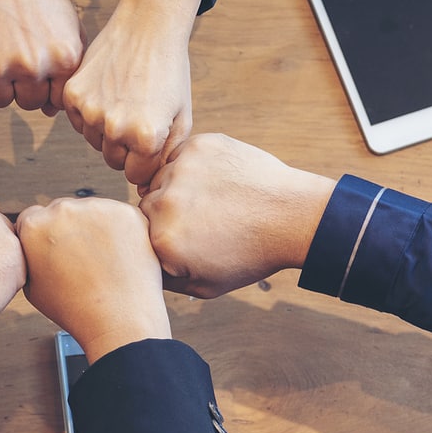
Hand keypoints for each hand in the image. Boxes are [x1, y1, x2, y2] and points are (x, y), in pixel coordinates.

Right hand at [0, 0, 84, 112]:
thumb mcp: (68, 25)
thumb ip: (70, 68)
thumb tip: (52, 111)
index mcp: (64, 58)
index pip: (57, 99)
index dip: (46, 85)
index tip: (38, 64)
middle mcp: (33, 65)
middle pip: (29, 103)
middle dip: (23, 85)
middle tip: (14, 54)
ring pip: (0, 100)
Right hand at [17, 196, 169, 361]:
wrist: (119, 321)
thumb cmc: (76, 309)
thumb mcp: (32, 286)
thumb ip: (28, 254)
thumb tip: (33, 240)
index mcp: (34, 225)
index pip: (34, 217)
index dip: (46, 237)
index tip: (59, 252)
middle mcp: (62, 209)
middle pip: (63, 210)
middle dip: (70, 229)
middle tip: (83, 259)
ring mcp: (97, 207)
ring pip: (93, 211)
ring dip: (96, 227)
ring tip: (103, 261)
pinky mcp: (126, 211)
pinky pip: (119, 216)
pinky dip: (121, 231)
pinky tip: (120, 256)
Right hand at [63, 0, 199, 185]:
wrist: (148, 25)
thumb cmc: (171, 73)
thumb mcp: (181, 118)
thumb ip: (166, 158)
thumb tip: (145, 192)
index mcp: (146, 137)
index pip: (137, 176)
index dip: (146, 158)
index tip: (152, 135)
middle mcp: (115, 128)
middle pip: (114, 161)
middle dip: (126, 147)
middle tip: (138, 114)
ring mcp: (90, 111)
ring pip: (94, 142)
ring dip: (106, 129)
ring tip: (125, 99)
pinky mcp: (72, 95)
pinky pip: (77, 122)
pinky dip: (89, 112)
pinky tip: (108, 90)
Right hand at [141, 133, 334, 298]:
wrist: (292, 217)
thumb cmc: (252, 253)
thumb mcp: (204, 286)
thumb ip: (163, 277)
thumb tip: (140, 264)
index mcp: (161, 240)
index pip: (139, 235)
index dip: (161, 237)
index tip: (186, 239)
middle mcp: (164, 202)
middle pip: (147, 204)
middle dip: (168, 212)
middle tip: (201, 220)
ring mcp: (182, 169)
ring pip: (163, 177)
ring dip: (179, 187)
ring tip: (213, 200)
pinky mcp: (199, 146)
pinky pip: (181, 155)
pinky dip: (195, 166)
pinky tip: (218, 182)